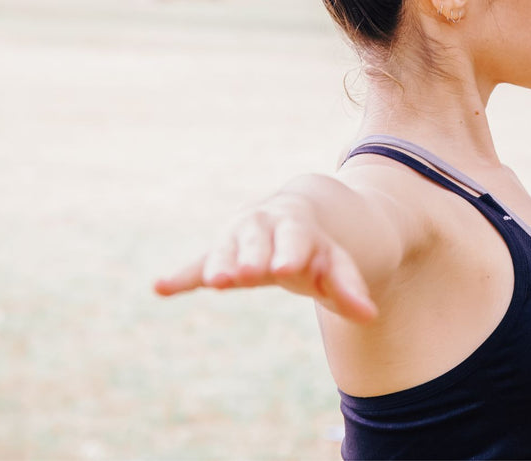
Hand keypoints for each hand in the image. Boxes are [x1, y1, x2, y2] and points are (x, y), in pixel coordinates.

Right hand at [153, 208, 378, 323]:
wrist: (294, 216)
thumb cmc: (316, 249)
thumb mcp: (336, 265)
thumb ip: (350, 287)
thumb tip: (369, 315)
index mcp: (298, 225)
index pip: (296, 237)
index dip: (291, 251)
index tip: (286, 267)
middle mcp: (265, 226)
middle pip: (257, 239)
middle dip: (251, 255)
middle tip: (245, 275)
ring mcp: (238, 239)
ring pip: (227, 248)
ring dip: (219, 264)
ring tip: (214, 282)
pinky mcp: (218, 255)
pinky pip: (198, 265)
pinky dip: (182, 276)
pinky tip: (161, 288)